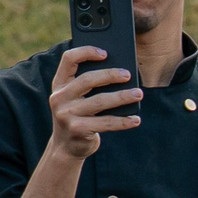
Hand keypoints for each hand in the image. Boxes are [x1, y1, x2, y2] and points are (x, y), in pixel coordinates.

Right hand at [44, 44, 141, 162]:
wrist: (66, 146)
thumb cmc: (78, 115)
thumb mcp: (75, 97)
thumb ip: (88, 84)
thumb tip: (120, 71)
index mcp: (59, 84)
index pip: (69, 59)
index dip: (87, 52)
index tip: (105, 53)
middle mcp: (59, 98)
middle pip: (87, 79)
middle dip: (110, 75)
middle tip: (128, 75)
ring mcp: (67, 114)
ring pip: (100, 101)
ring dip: (122, 97)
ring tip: (138, 94)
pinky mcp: (77, 129)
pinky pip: (105, 123)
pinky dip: (123, 121)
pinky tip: (135, 119)